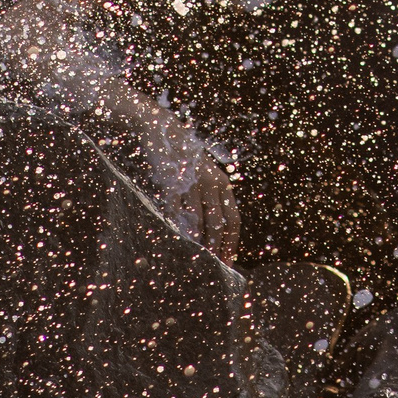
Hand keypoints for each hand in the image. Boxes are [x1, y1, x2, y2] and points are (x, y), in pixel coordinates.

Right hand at [140, 102, 239, 255]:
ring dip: (198, 242)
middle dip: (217, 248)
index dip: (232, 242)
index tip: (229, 261)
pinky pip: (176, 209)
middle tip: (214, 267)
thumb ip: (212, 198)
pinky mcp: (173, 181)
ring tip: (196, 259)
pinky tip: (175, 239)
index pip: (234, 219)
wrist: (164, 130)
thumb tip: (214, 231)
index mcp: (223, 183)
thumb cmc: (184, 160)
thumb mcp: (206, 176)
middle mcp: (212, 183)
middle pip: (219, 224)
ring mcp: (193, 182)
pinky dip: (176, 226)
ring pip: (199, 220)